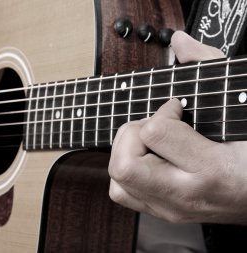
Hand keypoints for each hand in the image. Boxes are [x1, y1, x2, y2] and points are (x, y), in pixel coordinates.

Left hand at [108, 31, 246, 223]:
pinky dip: (126, 169)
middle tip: (156, 126)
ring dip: (126, 152)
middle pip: (123, 166)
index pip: (154, 133)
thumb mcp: (240, 104)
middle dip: (132, 135)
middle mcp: (185, 195)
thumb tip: (179, 41)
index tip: (177, 108)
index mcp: (211, 169)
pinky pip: (122, 192)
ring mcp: (170, 208)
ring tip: (151, 143)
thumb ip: (209, 67)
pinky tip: (148, 157)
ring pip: (117, 181)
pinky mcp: (162, 212)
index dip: (162, 110)